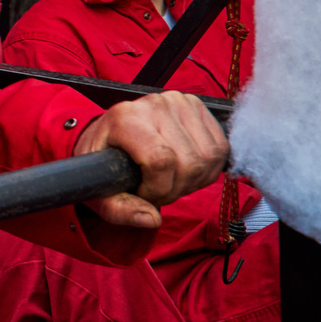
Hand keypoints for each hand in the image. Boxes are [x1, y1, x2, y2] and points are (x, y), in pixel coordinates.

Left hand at [72, 91, 228, 229]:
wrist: (109, 133)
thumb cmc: (103, 160)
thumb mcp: (99, 189)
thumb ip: (119, 209)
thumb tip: (151, 219)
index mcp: (125, 118)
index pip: (161, 160)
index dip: (159, 189)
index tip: (144, 194)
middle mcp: (154, 104)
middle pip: (189, 162)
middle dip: (176, 189)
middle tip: (157, 190)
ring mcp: (179, 102)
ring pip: (209, 157)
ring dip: (194, 180)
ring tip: (170, 179)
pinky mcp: (197, 106)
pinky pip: (221, 148)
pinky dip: (208, 168)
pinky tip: (185, 169)